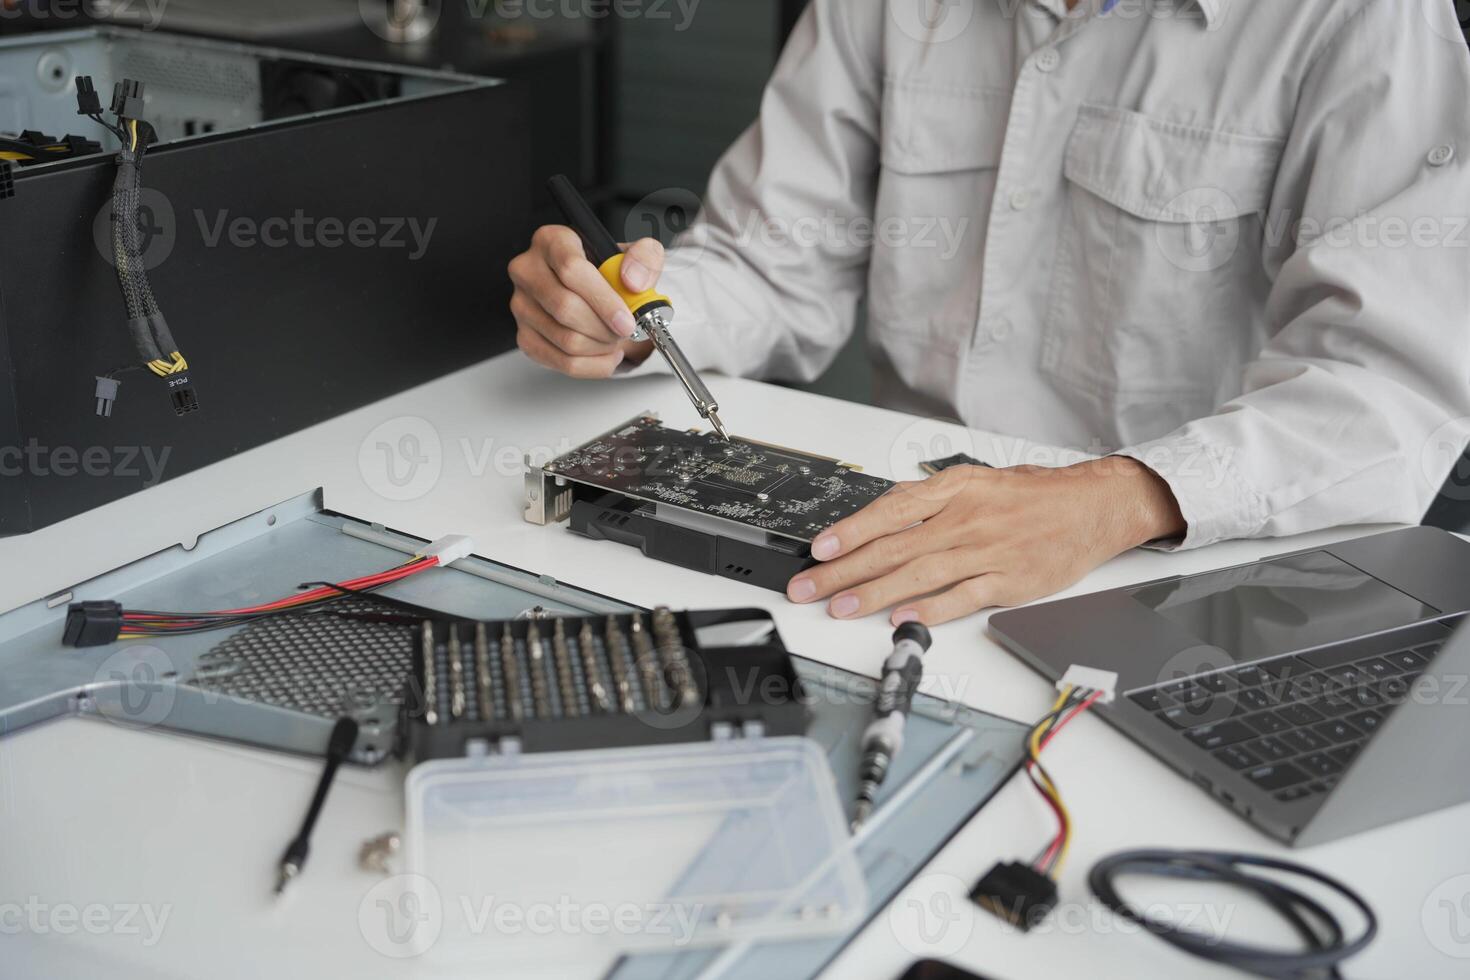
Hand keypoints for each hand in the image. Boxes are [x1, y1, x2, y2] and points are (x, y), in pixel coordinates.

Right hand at [508, 226, 661, 376]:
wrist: (597, 292)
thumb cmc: (612, 272)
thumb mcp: (637, 254)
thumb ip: (645, 258)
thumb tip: (632, 281)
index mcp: (552, 241)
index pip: (571, 269)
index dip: (603, 300)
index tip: (626, 320)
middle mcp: (528, 270)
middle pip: (564, 308)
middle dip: (603, 328)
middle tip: (625, 331)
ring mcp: (522, 305)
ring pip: (564, 339)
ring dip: (600, 347)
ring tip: (616, 340)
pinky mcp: (525, 336)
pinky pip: (560, 362)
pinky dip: (592, 365)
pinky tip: (606, 355)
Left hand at [785, 457, 1185, 625]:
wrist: (1094, 505)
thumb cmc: (1033, 495)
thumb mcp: (977, 480)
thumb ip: (931, 498)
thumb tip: (882, 514)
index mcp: (955, 489)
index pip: (891, 511)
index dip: (851, 531)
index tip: (819, 548)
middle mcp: (966, 519)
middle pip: (894, 547)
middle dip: (844, 569)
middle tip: (810, 586)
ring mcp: (987, 551)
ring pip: (919, 573)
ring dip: (875, 593)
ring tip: (840, 607)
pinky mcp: (1008, 581)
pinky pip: (961, 598)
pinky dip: (930, 610)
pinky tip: (902, 621)